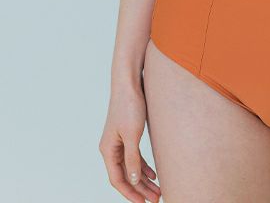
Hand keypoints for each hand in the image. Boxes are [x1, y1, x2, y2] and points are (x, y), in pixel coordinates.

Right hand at [99, 83, 160, 201]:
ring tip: (158, 191)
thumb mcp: (133, 134)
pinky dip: (144, 166)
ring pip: (131, 167)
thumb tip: (133, 180)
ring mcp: (119, 141)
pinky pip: (135, 156)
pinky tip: (154, 174)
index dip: (130, 193)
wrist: (130, 81)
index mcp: (108, 150)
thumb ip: (132, 158)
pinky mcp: (128, 133)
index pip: (118, 179)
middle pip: (125, 175)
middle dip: (140, 190)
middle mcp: (111, 148)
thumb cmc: (129, 105)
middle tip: (156, 199)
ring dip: (144, 180)